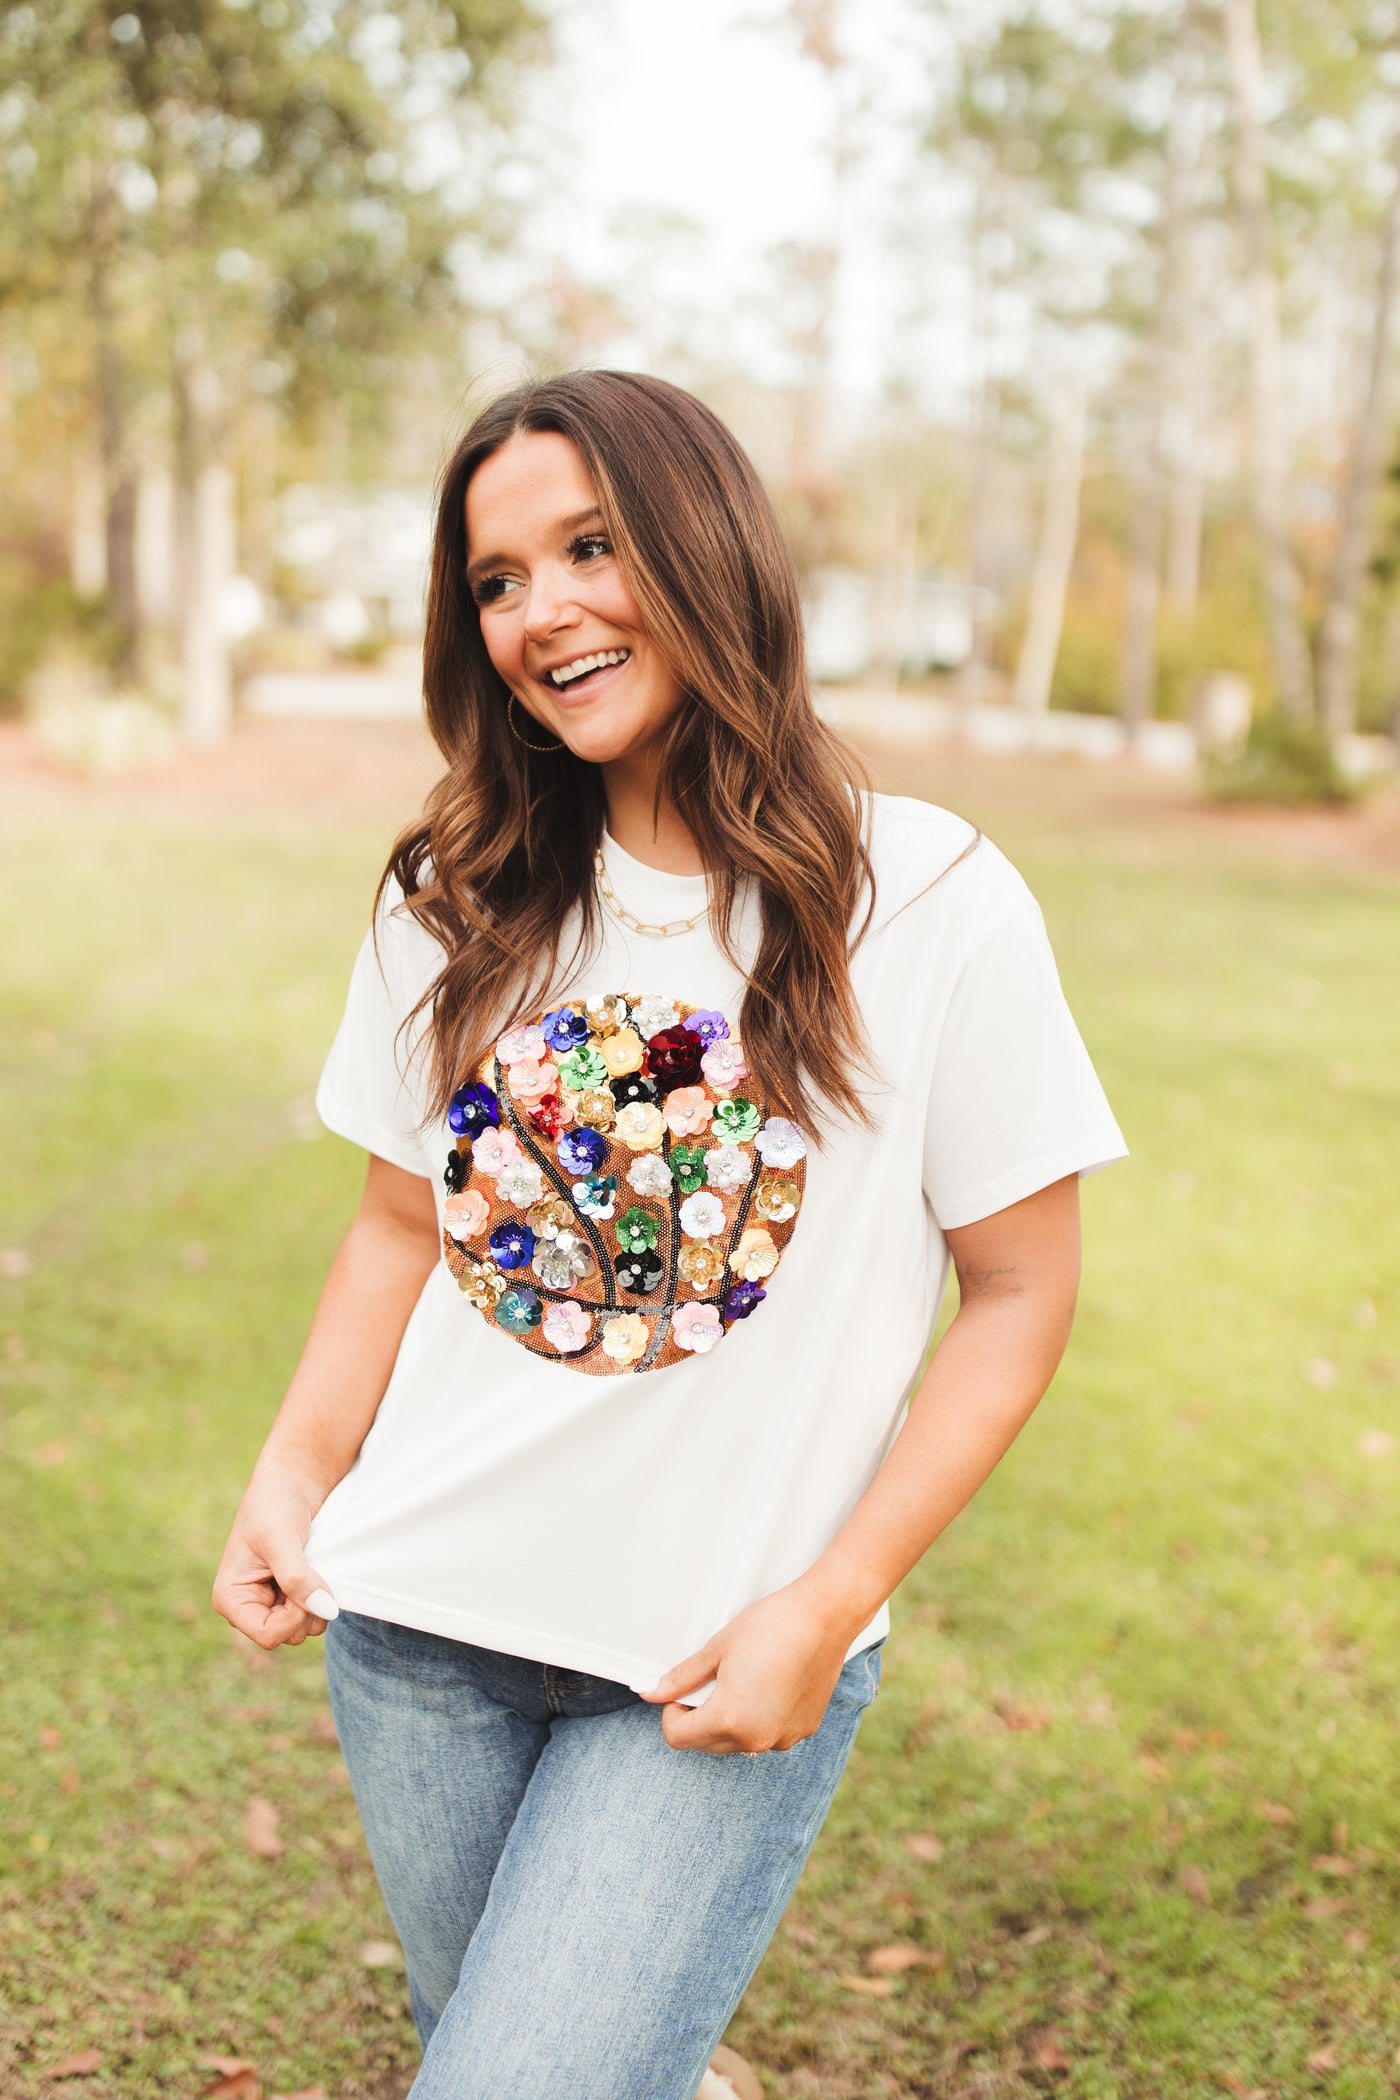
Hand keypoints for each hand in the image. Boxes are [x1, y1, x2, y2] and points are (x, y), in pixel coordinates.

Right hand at [212, 1472, 337, 1650]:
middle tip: (311, 1568)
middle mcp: (248, 1607)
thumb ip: (297, 1577)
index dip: (295, 1617)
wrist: (291, 1483)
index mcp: (230, 1599)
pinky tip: (317, 1568)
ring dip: (318, 1601)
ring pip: (306, 1628)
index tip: (310, 1585)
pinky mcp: (291, 1597)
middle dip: (308, 1608)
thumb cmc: (274, 1505)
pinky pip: (315, 1613)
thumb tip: (324, 1609)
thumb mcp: (281, 1539)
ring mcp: (271, 1604)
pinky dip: (323, 1595)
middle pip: (290, 1635)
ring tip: (312, 1564)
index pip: (268, 1635)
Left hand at [640, 1577, 859, 1755]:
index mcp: (730, 1720)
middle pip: (707, 1744)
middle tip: (713, 1680)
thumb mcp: (717, 1649)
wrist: (826, 1615)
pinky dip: (760, 1719)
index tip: (686, 1688)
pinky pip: (769, 1736)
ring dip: (730, 1721)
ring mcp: (784, 1738)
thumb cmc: (771, 1625)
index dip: (672, 1712)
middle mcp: (758, 1740)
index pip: (678, 1738)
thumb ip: (681, 1678)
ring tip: (744, 1680)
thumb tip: (649, 1693)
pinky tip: (770, 1685)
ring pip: (738, 1743)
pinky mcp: (805, 1730)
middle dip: (699, 1718)